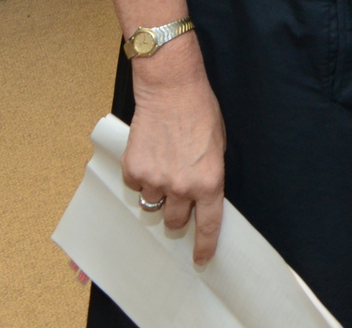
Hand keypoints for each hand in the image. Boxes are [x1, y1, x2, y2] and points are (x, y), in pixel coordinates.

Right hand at [121, 40, 228, 263]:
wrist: (171, 90)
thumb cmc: (200, 113)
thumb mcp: (218, 146)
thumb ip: (209, 175)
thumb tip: (200, 197)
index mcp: (210, 181)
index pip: (208, 225)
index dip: (203, 246)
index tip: (200, 260)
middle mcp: (182, 186)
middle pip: (174, 221)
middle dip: (175, 213)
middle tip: (176, 194)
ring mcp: (155, 180)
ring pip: (152, 204)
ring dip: (157, 191)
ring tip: (162, 164)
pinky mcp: (133, 170)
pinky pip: (135, 186)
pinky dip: (140, 176)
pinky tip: (149, 155)